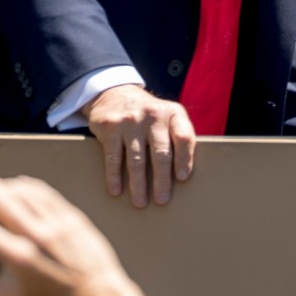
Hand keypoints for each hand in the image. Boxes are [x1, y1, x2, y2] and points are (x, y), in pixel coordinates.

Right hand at [0, 172, 147, 295]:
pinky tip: (20, 185)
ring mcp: (57, 225)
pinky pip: (46, 194)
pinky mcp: (72, 218)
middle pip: (5, 202)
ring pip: (26, 193)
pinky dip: (30, 187)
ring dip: (7, 186)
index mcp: (21, 259)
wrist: (98, 295)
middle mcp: (38, 237)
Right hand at [85, 84, 197, 207]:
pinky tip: (116, 190)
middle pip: (161, 153)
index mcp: (173, 114)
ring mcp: (131, 120)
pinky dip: (114, 176)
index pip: (184, 137)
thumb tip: (183, 176)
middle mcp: (153, 115)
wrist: (115, 93)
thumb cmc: (149, 116)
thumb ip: (178, 138)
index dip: (185, 158)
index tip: (182, 178)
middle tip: (162, 200)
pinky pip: (113, 157)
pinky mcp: (110, 126)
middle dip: (162, 180)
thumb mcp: (168, 117)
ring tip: (140, 202)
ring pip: (136, 159)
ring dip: (138, 184)